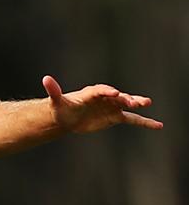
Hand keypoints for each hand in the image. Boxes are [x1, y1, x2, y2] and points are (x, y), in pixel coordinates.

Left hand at [42, 75, 163, 132]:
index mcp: (91, 92)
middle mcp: (104, 98)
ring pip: (127, 106)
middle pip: (117, 97)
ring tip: (147, 103)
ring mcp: (111, 107)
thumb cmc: (61, 108)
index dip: (107, 91)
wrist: (67, 117)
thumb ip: (54, 90)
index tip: (114, 93)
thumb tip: (45, 79)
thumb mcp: (56, 101)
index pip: (101, 90)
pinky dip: (144, 122)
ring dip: (136, 104)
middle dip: (125, 98)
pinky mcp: (115, 117)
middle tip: (134, 101)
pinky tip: (157, 125)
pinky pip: (132, 120)